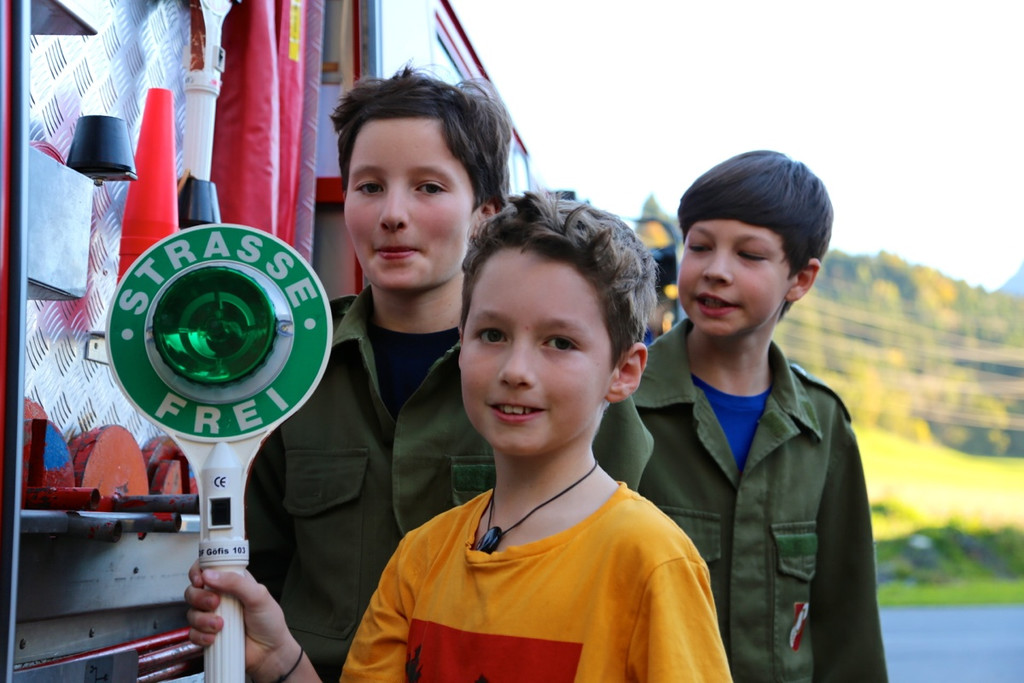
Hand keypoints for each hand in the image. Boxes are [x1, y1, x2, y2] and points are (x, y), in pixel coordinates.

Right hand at [185, 562, 304, 681]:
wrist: (270, 653)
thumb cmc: (269, 622)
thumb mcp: (258, 596)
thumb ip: (236, 583)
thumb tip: (209, 574)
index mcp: (232, 583)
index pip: (207, 569)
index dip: (198, 571)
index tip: (200, 579)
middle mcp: (219, 598)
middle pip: (193, 591)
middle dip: (199, 597)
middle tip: (215, 604)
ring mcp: (212, 617)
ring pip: (191, 613)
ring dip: (202, 619)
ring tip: (220, 626)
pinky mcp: (208, 635)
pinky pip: (192, 633)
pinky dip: (201, 636)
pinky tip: (214, 638)